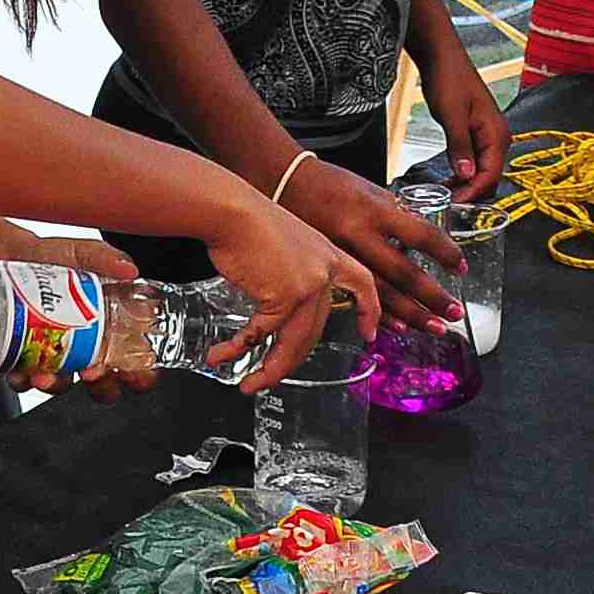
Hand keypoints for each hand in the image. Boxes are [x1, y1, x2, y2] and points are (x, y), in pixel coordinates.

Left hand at [0, 232, 150, 396]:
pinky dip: (25, 379)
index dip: (140, 372)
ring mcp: (53, 355)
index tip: (135, 372)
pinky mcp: (23, 359)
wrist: (2, 255)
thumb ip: (104, 257)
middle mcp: (83, 346)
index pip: (134, 359)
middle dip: (102, 386)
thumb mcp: (79, 252)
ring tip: (49, 372)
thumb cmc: (47, 258)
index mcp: (108, 326)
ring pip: (64, 384)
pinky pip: (26, 380)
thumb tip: (128, 270)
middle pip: (104, 382)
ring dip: (59, 383)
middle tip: (94, 372)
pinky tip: (24, 370)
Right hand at [199, 200, 376, 393]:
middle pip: (316, 330)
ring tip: (249, 384)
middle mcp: (324, 272)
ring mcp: (309, 285)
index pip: (362, 284)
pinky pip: (262, 333)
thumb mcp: (280, 243)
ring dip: (269, 370)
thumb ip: (287, 270)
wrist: (230, 210)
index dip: (370, 311)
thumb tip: (272, 300)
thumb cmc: (244, 220)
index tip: (369, 334)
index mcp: (327, 254)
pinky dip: (239, 347)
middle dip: (289, 361)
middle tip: (269, 376)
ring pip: (293, 342)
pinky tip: (223, 353)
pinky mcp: (286, 296)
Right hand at [266, 164, 468, 330]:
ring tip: (434, 327)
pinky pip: (357, 296)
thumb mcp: (373, 191)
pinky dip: (379, 314)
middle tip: (454, 312)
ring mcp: (341, 253)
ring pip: (381, 291)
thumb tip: (427, 240)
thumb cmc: (331, 185)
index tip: (460, 267)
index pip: (422, 234)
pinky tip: (396, 326)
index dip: (446, 253)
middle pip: (404, 272)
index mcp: (376, 209)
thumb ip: (399, 216)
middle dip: (433, 296)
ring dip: (411, 313)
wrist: (285, 181)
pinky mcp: (326, 267)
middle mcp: (359, 232)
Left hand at [414, 50, 508, 198]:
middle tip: (447, 204)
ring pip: (482, 171)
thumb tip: (467, 175)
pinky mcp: (477, 133)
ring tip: (445, 195)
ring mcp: (488, 135)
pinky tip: (448, 180)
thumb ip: (460, 146)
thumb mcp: (451, 115)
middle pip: (490, 177)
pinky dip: (463, 173)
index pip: (490, 174)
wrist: (442, 57)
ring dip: (466, 185)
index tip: (454, 204)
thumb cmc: (448, 79)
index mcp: (497, 133)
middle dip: (471, 193)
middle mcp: (498, 136)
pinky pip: (475, 161)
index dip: (473, 193)